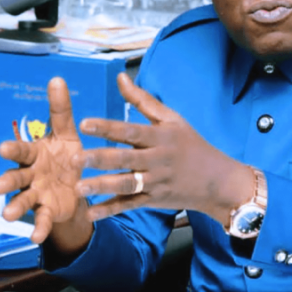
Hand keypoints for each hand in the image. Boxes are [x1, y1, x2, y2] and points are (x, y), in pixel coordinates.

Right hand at [0, 78, 83, 243]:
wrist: (77, 183)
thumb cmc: (66, 154)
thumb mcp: (66, 131)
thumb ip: (60, 109)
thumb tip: (57, 78)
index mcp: (35, 153)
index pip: (21, 150)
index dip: (12, 150)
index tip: (3, 149)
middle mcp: (30, 174)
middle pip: (15, 177)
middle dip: (6, 180)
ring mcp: (37, 194)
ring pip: (22, 200)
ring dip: (14, 207)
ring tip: (8, 215)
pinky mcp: (47, 210)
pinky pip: (40, 220)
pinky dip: (38, 228)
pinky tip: (36, 237)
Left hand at [74, 73, 252, 226]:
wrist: (217, 180)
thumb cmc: (191, 144)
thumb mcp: (172, 119)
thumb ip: (142, 100)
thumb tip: (120, 77)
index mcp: (161, 136)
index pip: (132, 131)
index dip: (108, 127)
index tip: (84, 124)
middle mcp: (158, 159)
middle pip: (126, 159)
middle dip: (99, 159)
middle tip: (73, 160)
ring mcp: (156, 182)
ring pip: (127, 185)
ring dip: (102, 187)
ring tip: (78, 188)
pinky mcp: (155, 200)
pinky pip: (130, 205)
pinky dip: (111, 210)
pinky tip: (91, 213)